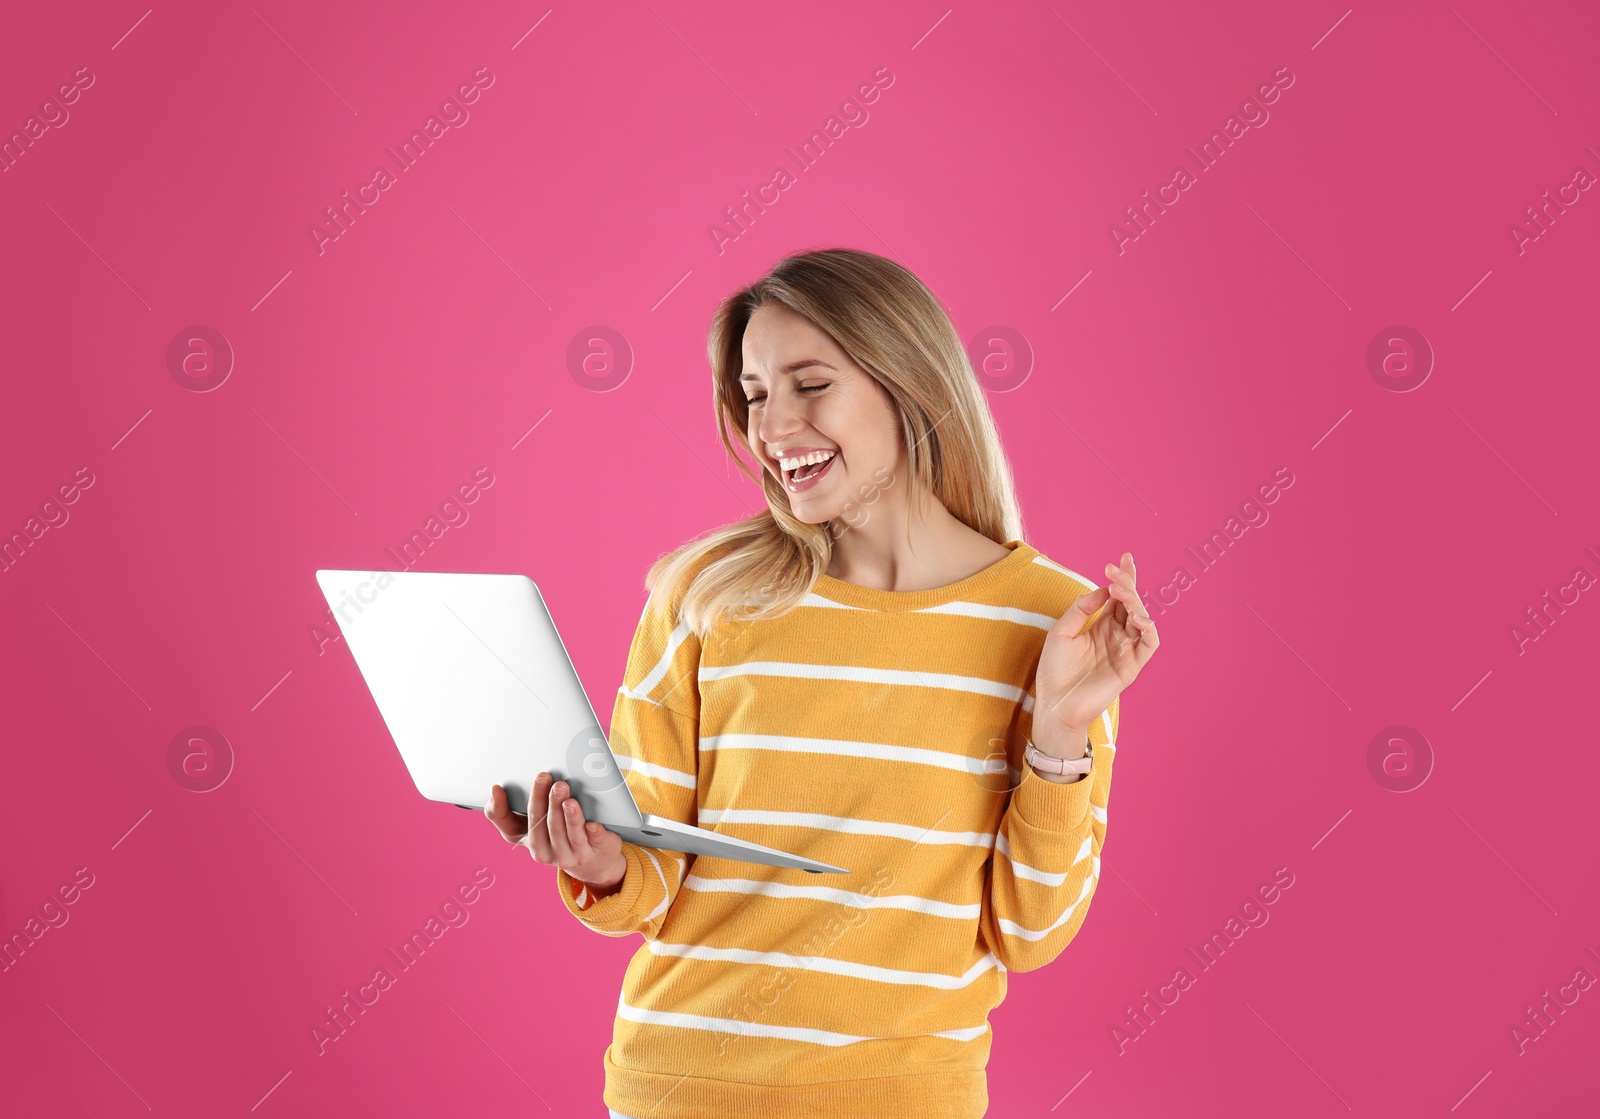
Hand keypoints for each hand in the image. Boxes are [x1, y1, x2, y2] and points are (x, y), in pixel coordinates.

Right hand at [485, 773, 626, 894]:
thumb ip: (507, 811)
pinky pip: (594, 842)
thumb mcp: (530, 828)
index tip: (499, 787)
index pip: (513, 826)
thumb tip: (494, 790)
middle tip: (551, 781)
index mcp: (529, 842)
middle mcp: (549, 853)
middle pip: (546, 825)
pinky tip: (592, 824)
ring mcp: (573, 855)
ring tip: (568, 799)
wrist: (592, 862)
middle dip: (548, 802)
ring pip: (570, 834)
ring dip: (569, 816)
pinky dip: (594, 832)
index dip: (502, 808)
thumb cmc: (555, 837)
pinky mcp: (597, 852)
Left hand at [1034, 552, 1159, 746]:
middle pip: (1131, 603)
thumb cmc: (1054, 670)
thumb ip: (1081, 609)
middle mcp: (1116, 635)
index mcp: (1101, 626)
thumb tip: (1102, 589)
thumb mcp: (1061, 632)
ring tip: (1119, 590)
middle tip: (1116, 568)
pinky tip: (1135, 615)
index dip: (1123, 578)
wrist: (1054, 704)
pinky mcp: (1131, 667)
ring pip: (1143, 618)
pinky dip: (1148, 627)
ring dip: (1135, 601)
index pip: (1117, 597)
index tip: (1122, 558)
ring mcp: (1125, 650)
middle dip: (1128, 583)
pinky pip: (1149, 643)